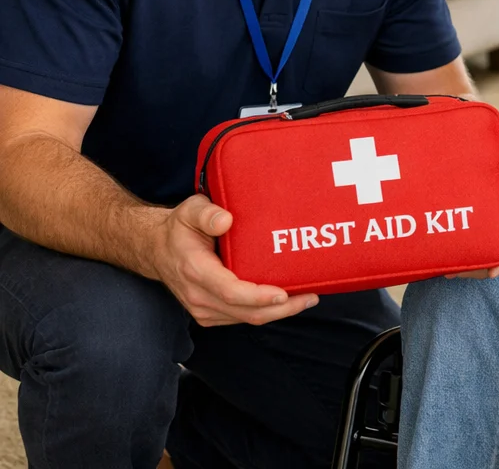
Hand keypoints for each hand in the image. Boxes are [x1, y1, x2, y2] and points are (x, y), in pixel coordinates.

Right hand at [148, 194, 318, 326]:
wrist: (157, 249)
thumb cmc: (180, 228)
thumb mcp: (190, 210)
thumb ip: (207, 213)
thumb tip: (226, 220)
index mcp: (196, 271)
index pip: (231, 292)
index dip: (259, 296)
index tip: (284, 293)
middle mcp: (199, 296)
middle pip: (245, 312)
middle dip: (281, 309)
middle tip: (311, 297)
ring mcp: (203, 309)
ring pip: (246, 319)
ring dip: (278, 313)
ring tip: (307, 298)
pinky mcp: (211, 313)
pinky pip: (242, 318)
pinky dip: (265, 312)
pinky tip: (286, 301)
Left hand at [451, 157, 498, 279]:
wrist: (494, 163)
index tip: (491, 273)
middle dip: (480, 269)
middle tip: (458, 272)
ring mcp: (498, 231)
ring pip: (487, 256)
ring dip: (470, 266)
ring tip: (449, 269)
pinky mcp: (485, 229)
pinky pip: (478, 246)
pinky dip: (466, 255)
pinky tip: (450, 258)